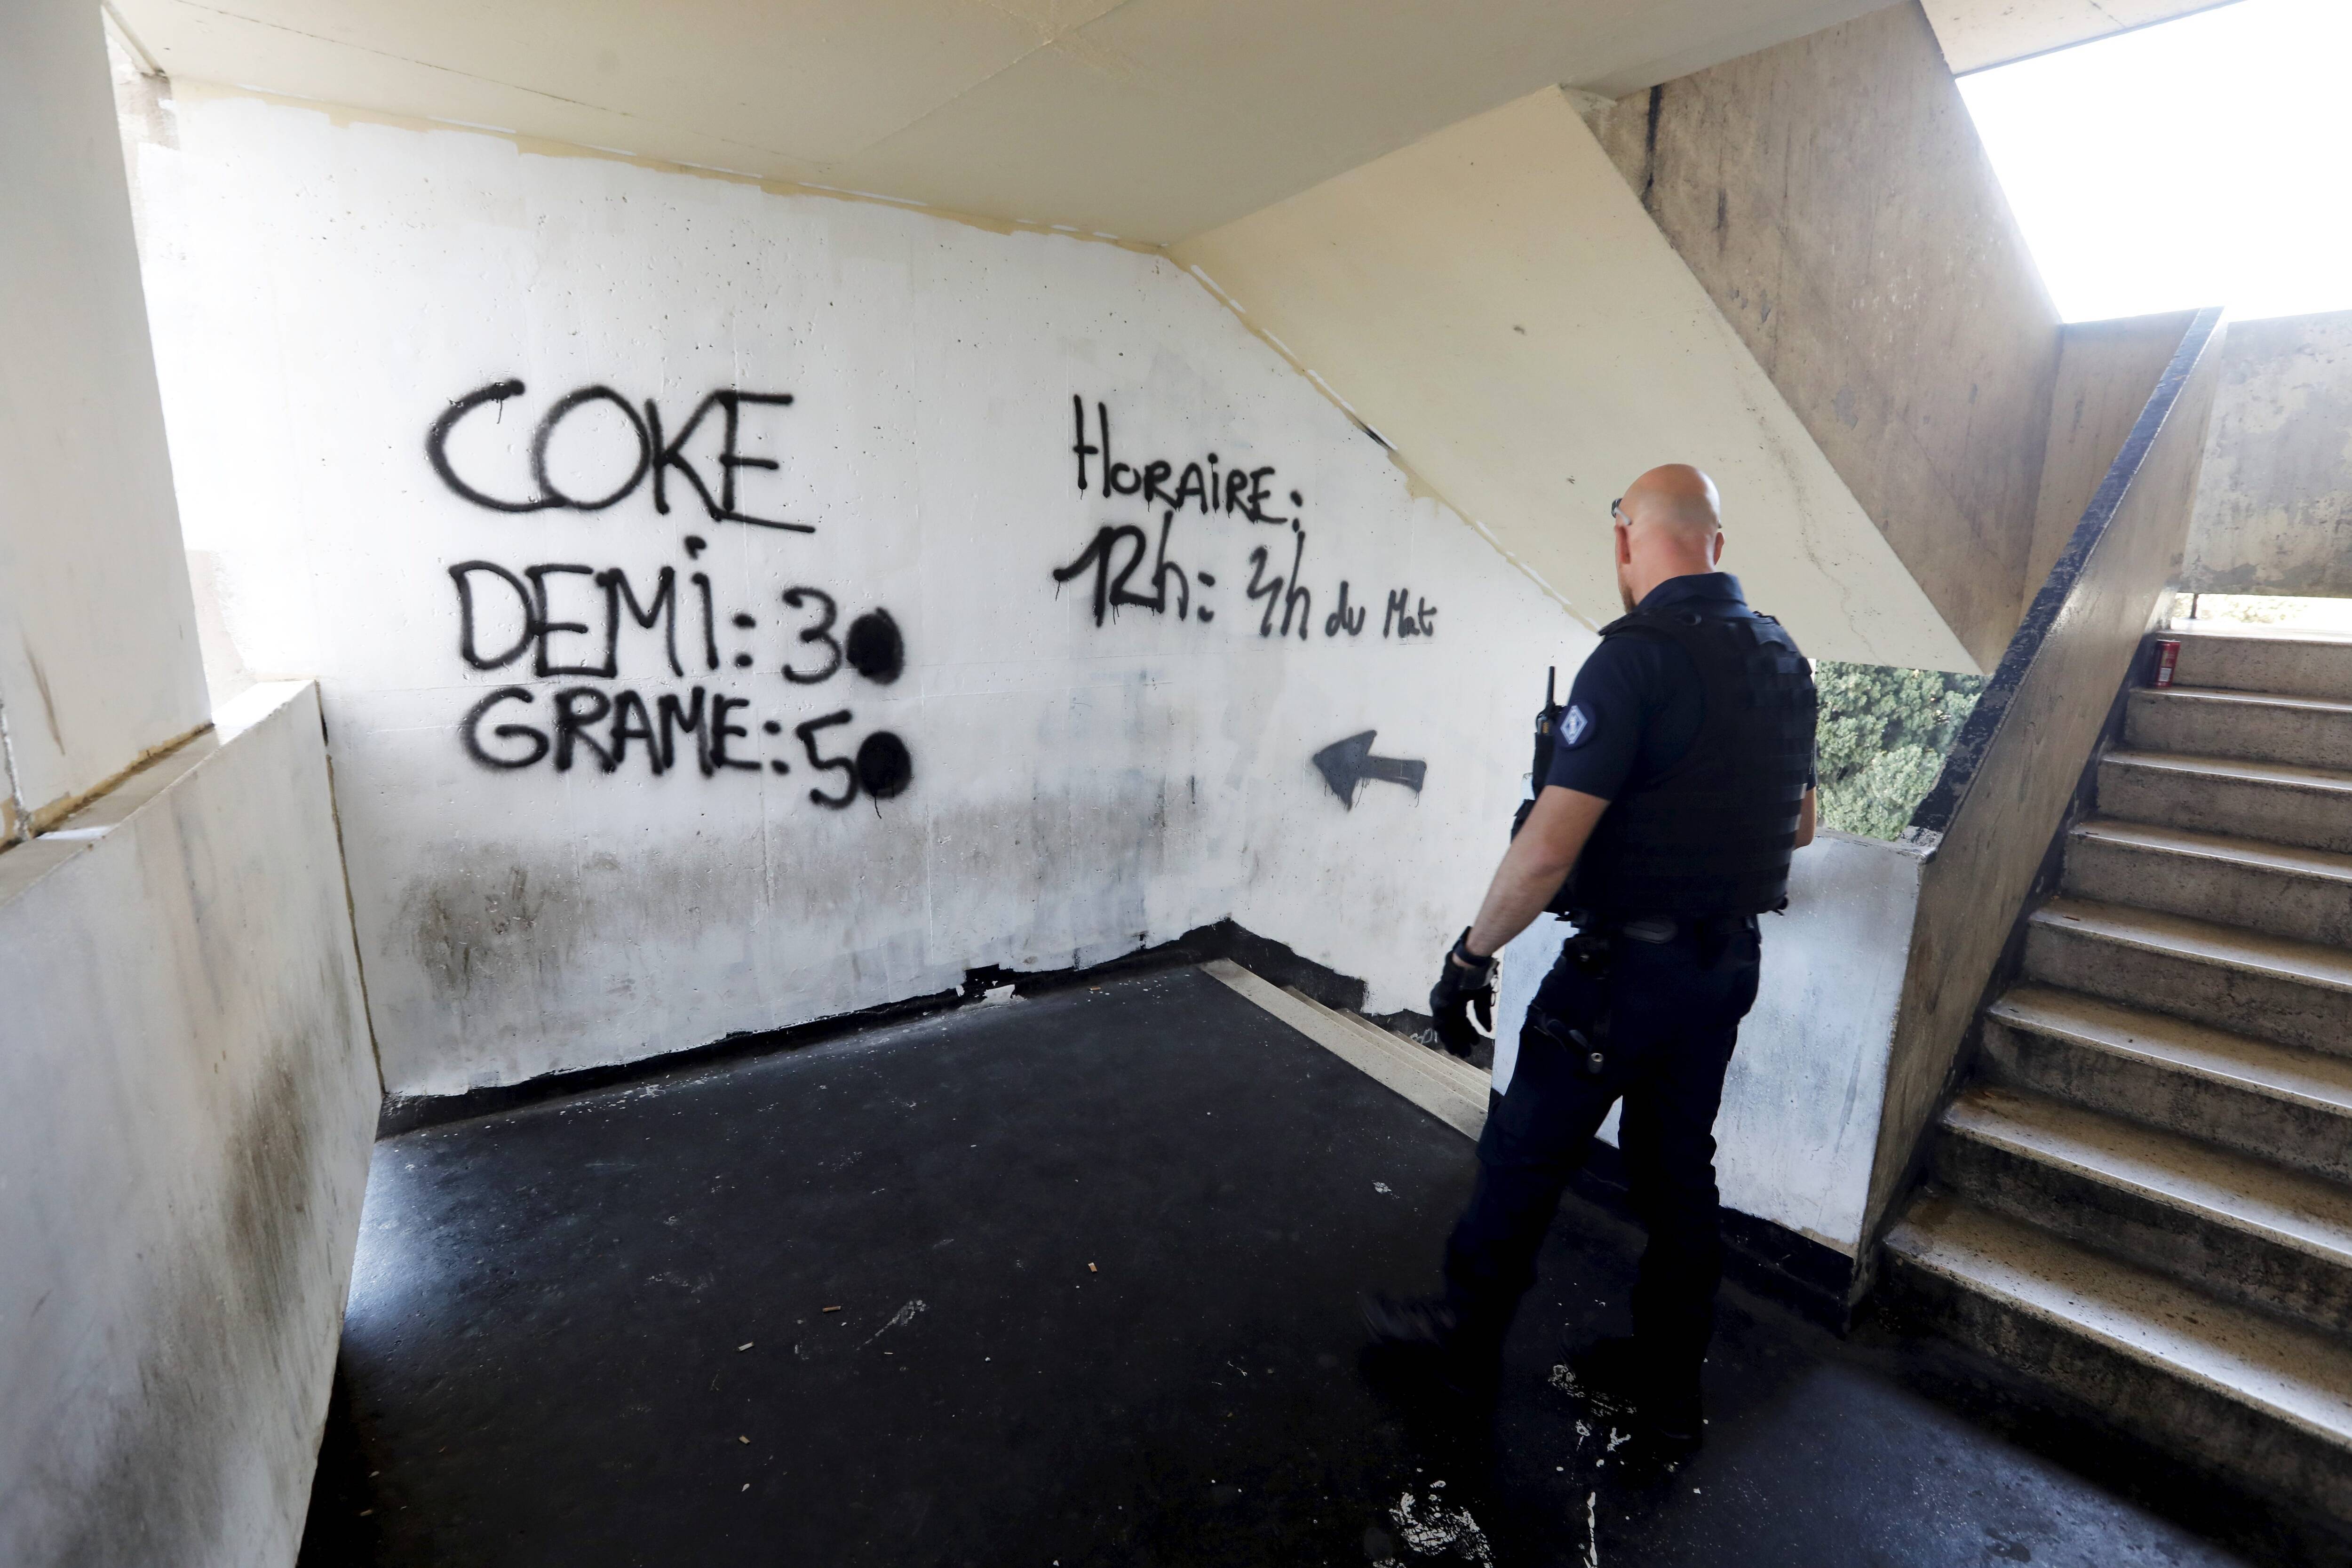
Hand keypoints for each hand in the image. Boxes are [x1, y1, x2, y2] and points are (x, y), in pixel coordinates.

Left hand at [1428, 929, 1493, 1058]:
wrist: (1470, 962)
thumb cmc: (1477, 974)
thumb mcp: (1482, 997)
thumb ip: (1483, 1013)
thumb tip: (1487, 1030)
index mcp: (1457, 996)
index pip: (1462, 1018)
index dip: (1468, 1031)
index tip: (1475, 1042)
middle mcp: (1447, 1000)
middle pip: (1453, 1024)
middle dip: (1460, 1039)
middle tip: (1466, 1054)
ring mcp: (1441, 1001)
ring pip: (1446, 1027)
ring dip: (1454, 1041)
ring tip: (1462, 1054)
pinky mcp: (1439, 1004)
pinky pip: (1441, 1024)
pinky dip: (1448, 1035)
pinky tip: (1453, 1045)